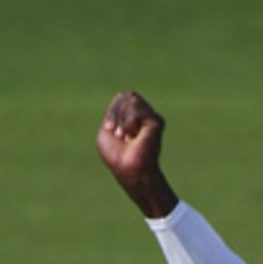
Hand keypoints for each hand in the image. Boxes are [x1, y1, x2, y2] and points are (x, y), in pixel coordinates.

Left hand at [98, 90, 177, 214]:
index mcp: (132, 116)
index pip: (122, 97)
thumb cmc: (116, 156)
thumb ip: (113, 111)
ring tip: (127, 136)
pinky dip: (129, 122)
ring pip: (132, 99)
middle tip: (119, 135)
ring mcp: (151, 117)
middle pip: (126, 96)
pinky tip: (134, 135)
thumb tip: (125, 94)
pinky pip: (137, 109)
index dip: (113, 112)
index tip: (111, 130)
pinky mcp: (156, 121)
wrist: (128, 169)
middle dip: (116, 114)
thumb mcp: (106, 131)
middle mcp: (144, 115)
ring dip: (122, 119)